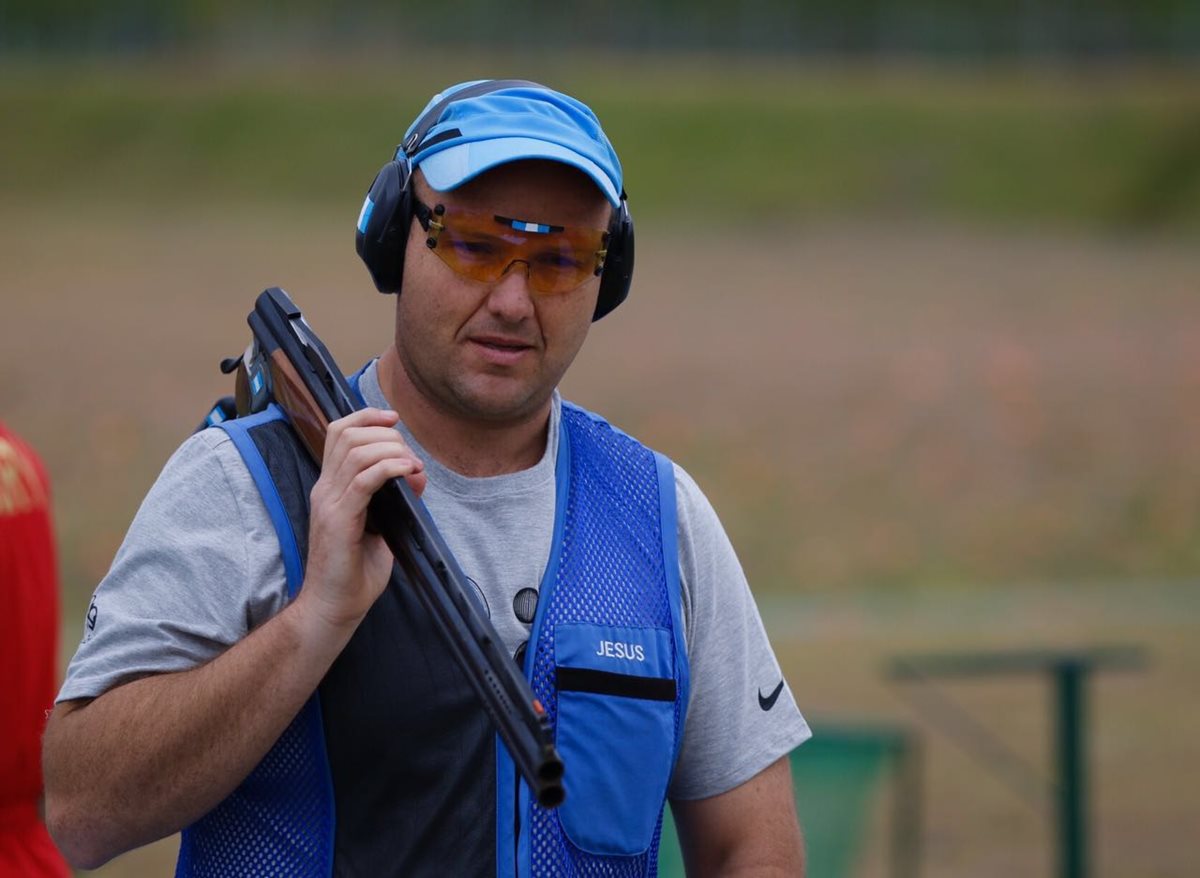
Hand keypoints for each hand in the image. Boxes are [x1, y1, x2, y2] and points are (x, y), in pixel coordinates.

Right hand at [297, 407, 425, 632]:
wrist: (333, 606)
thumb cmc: (356, 572)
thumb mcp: (382, 526)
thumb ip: (395, 498)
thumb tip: (416, 473)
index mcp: (330, 487)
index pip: (339, 432)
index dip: (367, 416)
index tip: (395, 419)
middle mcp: (325, 489)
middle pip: (349, 434)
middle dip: (388, 435)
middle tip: (411, 458)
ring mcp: (329, 503)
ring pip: (357, 451)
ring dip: (393, 451)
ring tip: (413, 468)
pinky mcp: (339, 519)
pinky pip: (364, 479)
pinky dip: (389, 468)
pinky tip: (407, 473)